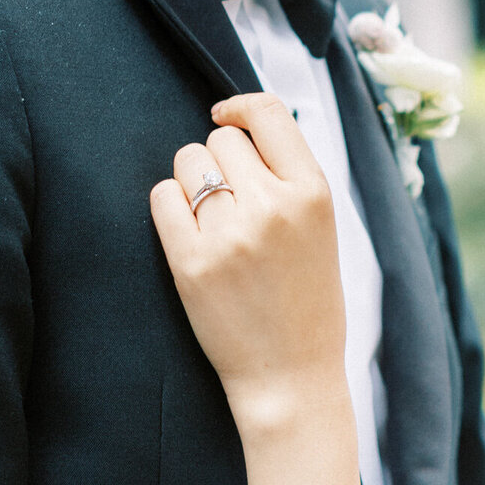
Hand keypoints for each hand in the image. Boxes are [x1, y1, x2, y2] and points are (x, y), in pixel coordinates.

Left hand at [150, 92, 347, 425]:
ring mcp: (230, 234)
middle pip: (221, 140)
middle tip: (229, 201)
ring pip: (188, 162)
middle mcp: (273, 206)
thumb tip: (239, 126)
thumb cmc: (308, 302)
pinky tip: (186, 232)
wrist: (292, 377)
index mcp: (314, 193)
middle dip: (218, 161)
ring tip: (210, 219)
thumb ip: (289, 178)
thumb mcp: (322, 229)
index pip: (269, 113)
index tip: (224, 116)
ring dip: (191, 181)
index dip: (239, 107)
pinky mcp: (192, 263)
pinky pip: (161, 198)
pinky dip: (168, 206)